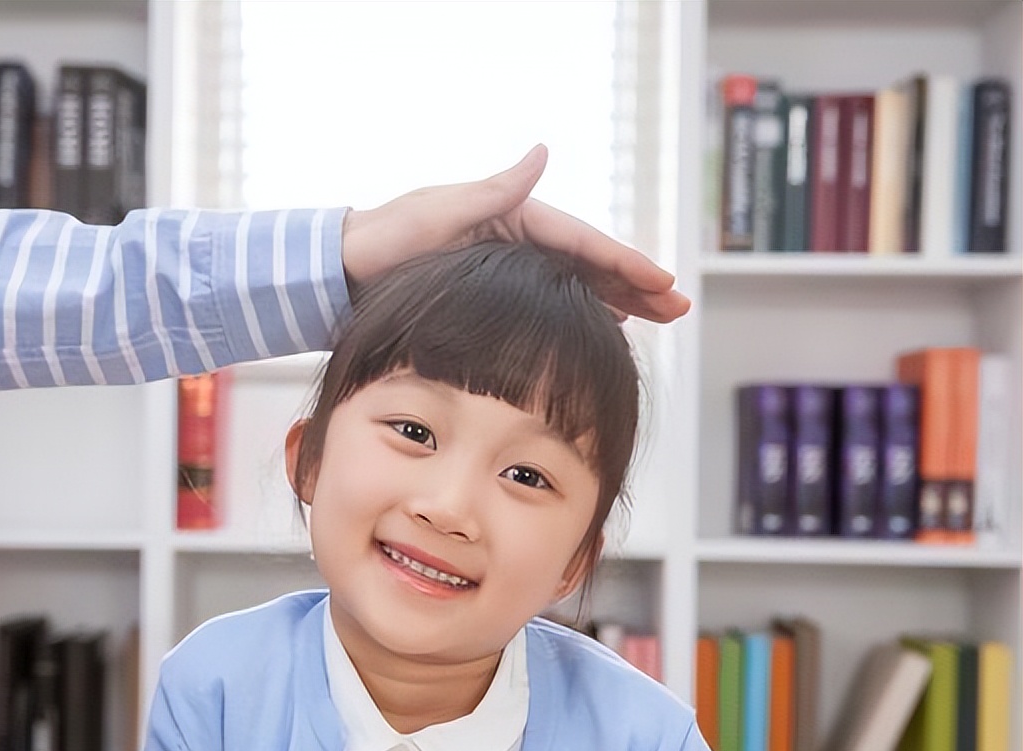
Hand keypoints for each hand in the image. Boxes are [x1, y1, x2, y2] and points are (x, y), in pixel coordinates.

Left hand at [341, 144, 688, 322]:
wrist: (343, 271)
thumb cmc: (386, 240)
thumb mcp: (440, 212)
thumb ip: (496, 190)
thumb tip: (543, 152)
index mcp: (511, 215)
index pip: (581, 241)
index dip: (625, 264)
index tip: (663, 284)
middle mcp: (515, 237)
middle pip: (588, 263)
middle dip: (636, 285)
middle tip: (679, 309)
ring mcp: (507, 265)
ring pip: (576, 284)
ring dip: (618, 300)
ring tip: (657, 320)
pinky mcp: (493, 291)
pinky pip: (551, 301)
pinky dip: (582, 310)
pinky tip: (605, 325)